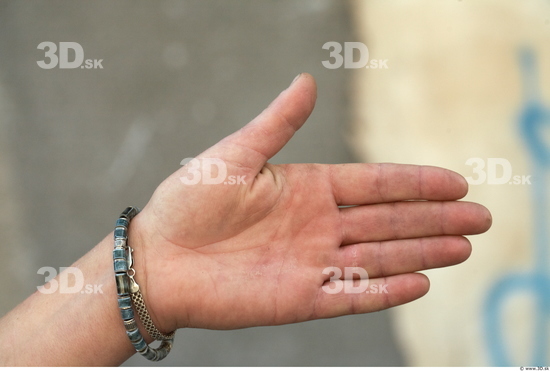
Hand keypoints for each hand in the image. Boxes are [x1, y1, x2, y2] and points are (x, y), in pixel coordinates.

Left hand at [130, 73, 491, 332]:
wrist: (157, 258)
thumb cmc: (189, 201)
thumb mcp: (236, 154)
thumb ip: (277, 123)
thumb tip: (308, 81)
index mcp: (308, 188)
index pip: (376, 184)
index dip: (417, 183)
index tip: (456, 183)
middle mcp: (318, 225)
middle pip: (390, 220)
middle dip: (436, 219)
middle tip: (480, 219)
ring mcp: (312, 263)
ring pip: (380, 257)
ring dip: (422, 253)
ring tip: (463, 248)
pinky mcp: (300, 299)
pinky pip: (352, 295)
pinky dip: (385, 291)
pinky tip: (418, 283)